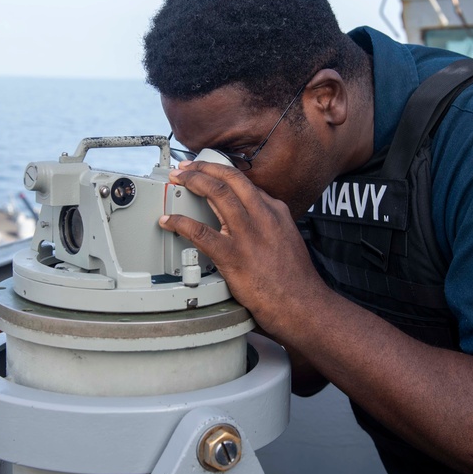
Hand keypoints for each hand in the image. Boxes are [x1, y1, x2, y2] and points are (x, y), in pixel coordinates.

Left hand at [159, 160, 324, 334]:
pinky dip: (181, 222)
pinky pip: (201, 232)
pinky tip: (171, 222)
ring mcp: (248, 235)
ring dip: (193, 182)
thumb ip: (268, 224)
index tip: (208, 171)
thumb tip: (249, 216)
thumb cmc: (294, 280)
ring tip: (177, 180)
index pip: (245, 182)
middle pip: (230, 179)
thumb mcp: (287, 239)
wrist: (302, 305)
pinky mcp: (233, 256)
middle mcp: (263, 217)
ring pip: (217, 194)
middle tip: (186, 168)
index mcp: (275, 212)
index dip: (221, 172)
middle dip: (204, 168)